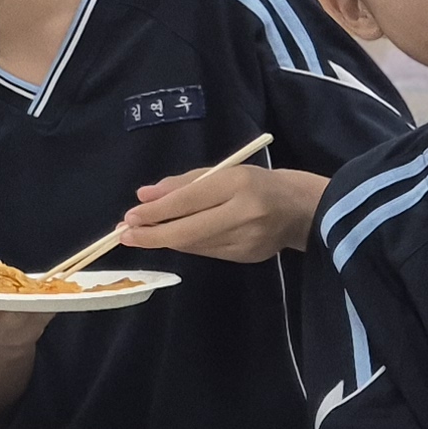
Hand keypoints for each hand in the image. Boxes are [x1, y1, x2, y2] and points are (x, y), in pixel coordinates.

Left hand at [111, 164, 322, 263]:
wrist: (304, 208)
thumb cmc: (259, 182)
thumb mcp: (224, 171)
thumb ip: (183, 183)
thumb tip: (143, 196)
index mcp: (240, 183)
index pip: (189, 200)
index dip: (157, 211)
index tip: (130, 216)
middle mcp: (245, 214)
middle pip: (188, 230)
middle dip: (152, 235)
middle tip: (122, 234)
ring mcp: (248, 240)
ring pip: (195, 244)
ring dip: (164, 240)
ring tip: (139, 235)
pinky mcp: (248, 257)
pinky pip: (207, 251)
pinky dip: (186, 244)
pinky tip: (172, 238)